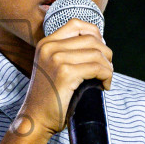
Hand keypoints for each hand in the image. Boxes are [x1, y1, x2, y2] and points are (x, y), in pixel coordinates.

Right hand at [17, 18, 111, 136]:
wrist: (36, 119)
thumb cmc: (49, 97)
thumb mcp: (52, 67)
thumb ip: (67, 53)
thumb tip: (99, 45)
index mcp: (46, 43)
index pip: (76, 24)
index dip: (95, 34)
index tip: (100, 52)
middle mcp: (49, 47)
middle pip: (91, 38)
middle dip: (105, 53)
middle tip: (107, 70)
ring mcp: (56, 59)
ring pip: (96, 54)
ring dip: (108, 67)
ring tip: (106, 79)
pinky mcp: (65, 73)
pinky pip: (96, 68)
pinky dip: (106, 76)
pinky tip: (104, 86)